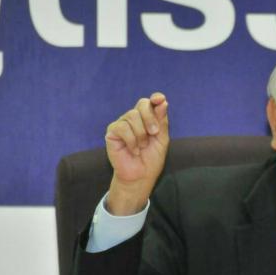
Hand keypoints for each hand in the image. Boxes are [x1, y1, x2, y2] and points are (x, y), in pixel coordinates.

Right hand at [105, 92, 168, 214]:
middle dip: (150, 118)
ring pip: (132, 116)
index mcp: (148, 118)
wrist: (140, 176)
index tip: (160, 99)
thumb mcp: (161, 139)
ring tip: (142, 146)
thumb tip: (162, 101)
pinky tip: (133, 150)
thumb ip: (162, 121)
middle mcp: (134, 118)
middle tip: (154, 133)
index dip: (156, 98)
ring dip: (141, 134)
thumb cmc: (151, 158)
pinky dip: (132, 140)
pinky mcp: (112, 132)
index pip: (151, 102)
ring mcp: (122, 123)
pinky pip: (123, 127)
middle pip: (142, 104)